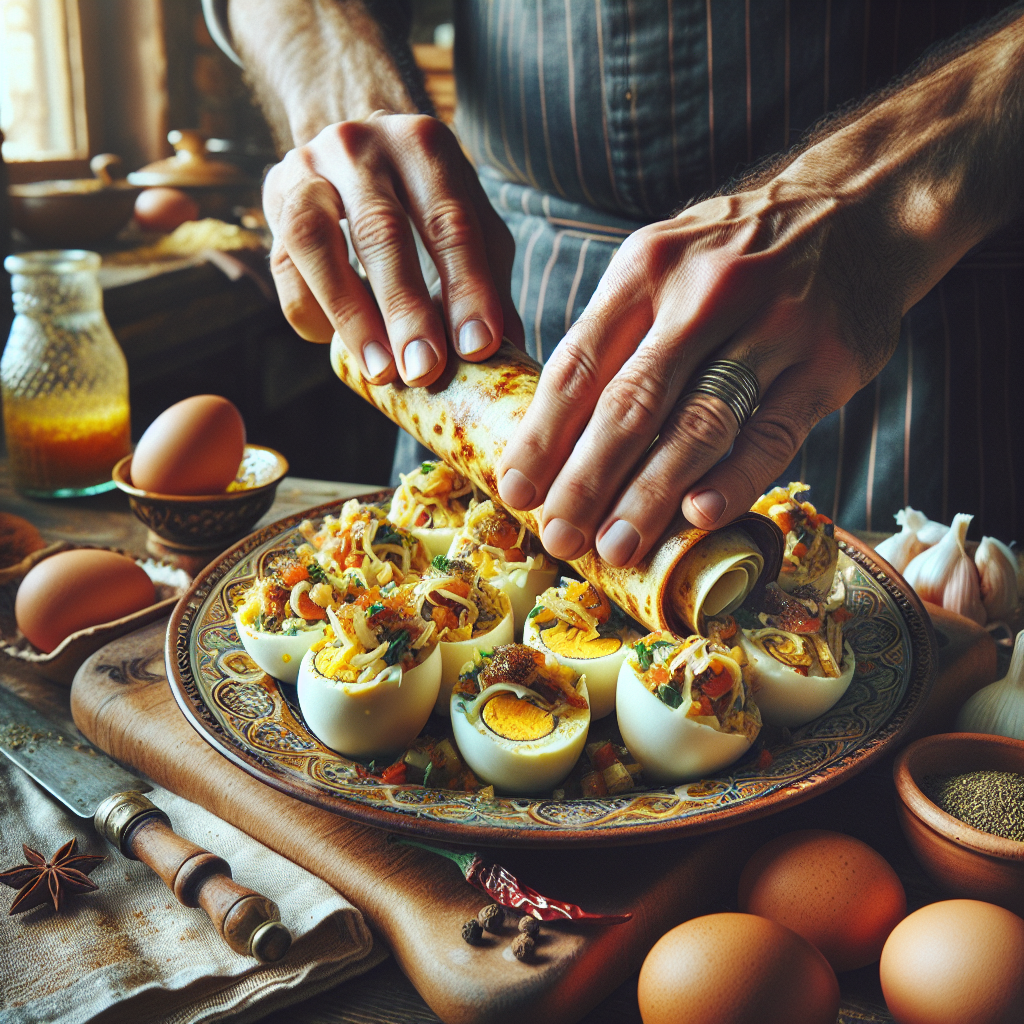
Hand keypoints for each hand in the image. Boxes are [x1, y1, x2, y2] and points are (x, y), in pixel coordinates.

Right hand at [262, 112, 523, 385]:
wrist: (358, 149)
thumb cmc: (425, 199)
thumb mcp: (467, 225)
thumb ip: (487, 281)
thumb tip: (508, 356)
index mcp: (424, 146)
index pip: (450, 221)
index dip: (466, 287)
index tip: (478, 348)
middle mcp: (361, 145)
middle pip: (381, 231)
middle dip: (405, 308)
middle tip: (424, 370)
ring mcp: (306, 166)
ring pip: (315, 241)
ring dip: (349, 313)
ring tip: (380, 370)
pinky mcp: (273, 199)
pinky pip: (282, 264)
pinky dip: (310, 311)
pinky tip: (336, 344)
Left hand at [495, 183, 904, 566]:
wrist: (859, 205)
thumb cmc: (736, 253)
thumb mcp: (663, 262)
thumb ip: (616, 334)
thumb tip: (557, 435)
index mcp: (647, 268)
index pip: (579, 364)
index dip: (542, 435)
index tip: (514, 491)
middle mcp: (704, 293)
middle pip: (632, 403)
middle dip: (586, 479)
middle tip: (558, 537)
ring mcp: (773, 326)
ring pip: (699, 425)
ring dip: (651, 495)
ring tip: (616, 547)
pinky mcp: (828, 362)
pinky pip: (773, 434)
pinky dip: (735, 479)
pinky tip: (698, 517)